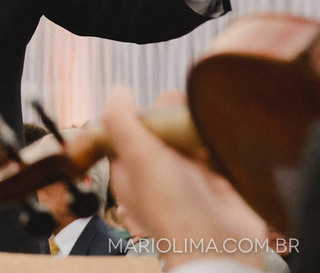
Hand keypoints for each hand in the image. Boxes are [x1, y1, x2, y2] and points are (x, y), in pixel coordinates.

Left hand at [103, 87, 266, 270]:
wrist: (219, 244)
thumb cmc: (172, 206)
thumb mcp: (137, 156)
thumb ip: (121, 121)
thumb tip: (117, 91)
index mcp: (131, 164)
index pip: (131, 124)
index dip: (142, 113)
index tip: (155, 114)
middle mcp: (158, 166)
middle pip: (164, 123)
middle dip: (174, 117)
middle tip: (182, 128)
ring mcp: (189, 170)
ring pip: (190, 130)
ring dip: (198, 126)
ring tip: (204, 136)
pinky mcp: (217, 175)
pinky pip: (215, 143)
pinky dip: (218, 138)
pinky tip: (219, 141)